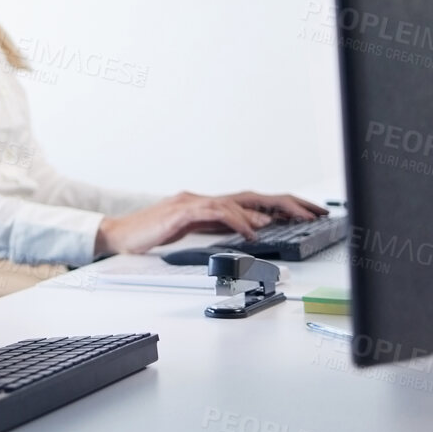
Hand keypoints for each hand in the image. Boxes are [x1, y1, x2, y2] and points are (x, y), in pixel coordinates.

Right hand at [95, 189, 323, 255]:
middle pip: (253, 196)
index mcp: (207, 204)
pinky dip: (237, 219)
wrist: (117, 235)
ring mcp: (192, 202)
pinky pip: (215, 212)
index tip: (308, 212)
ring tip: (291, 221)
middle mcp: (203, 198)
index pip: (251, 201)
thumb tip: (251, 232)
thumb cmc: (149, 235)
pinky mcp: (181, 211)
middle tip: (315, 212)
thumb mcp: (190, 233)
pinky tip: (251, 230)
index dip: (282, 205)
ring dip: (268, 211)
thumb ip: (216, 228)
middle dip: (287, 203)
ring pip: (238, 201)